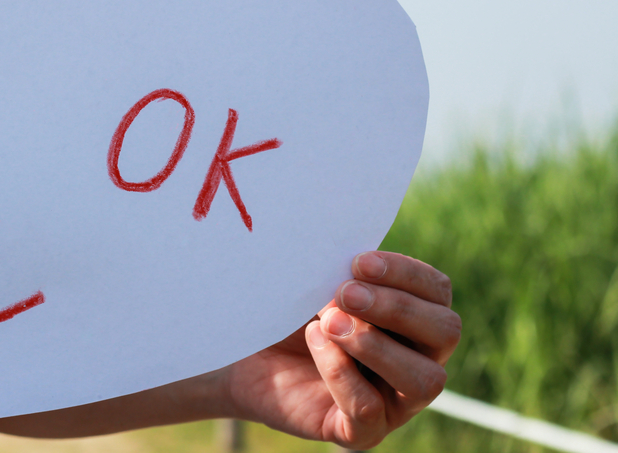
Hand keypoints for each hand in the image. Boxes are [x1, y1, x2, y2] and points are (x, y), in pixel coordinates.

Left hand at [220, 251, 460, 448]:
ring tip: (330, 321)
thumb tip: (357, 259)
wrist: (244, 355)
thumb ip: (346, 272)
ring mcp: (394, 402)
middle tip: (345, 292)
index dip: (405, 273)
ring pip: (426, 380)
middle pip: (446, 332)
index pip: (438, 291)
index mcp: (413, 319)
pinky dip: (340, 372)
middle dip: (396, 307)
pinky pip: (369, 409)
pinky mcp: (360, 432)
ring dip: (377, 344)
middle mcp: (416, 360)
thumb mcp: (319, 284)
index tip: (358, 261)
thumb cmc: (289, 312)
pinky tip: (314, 343)